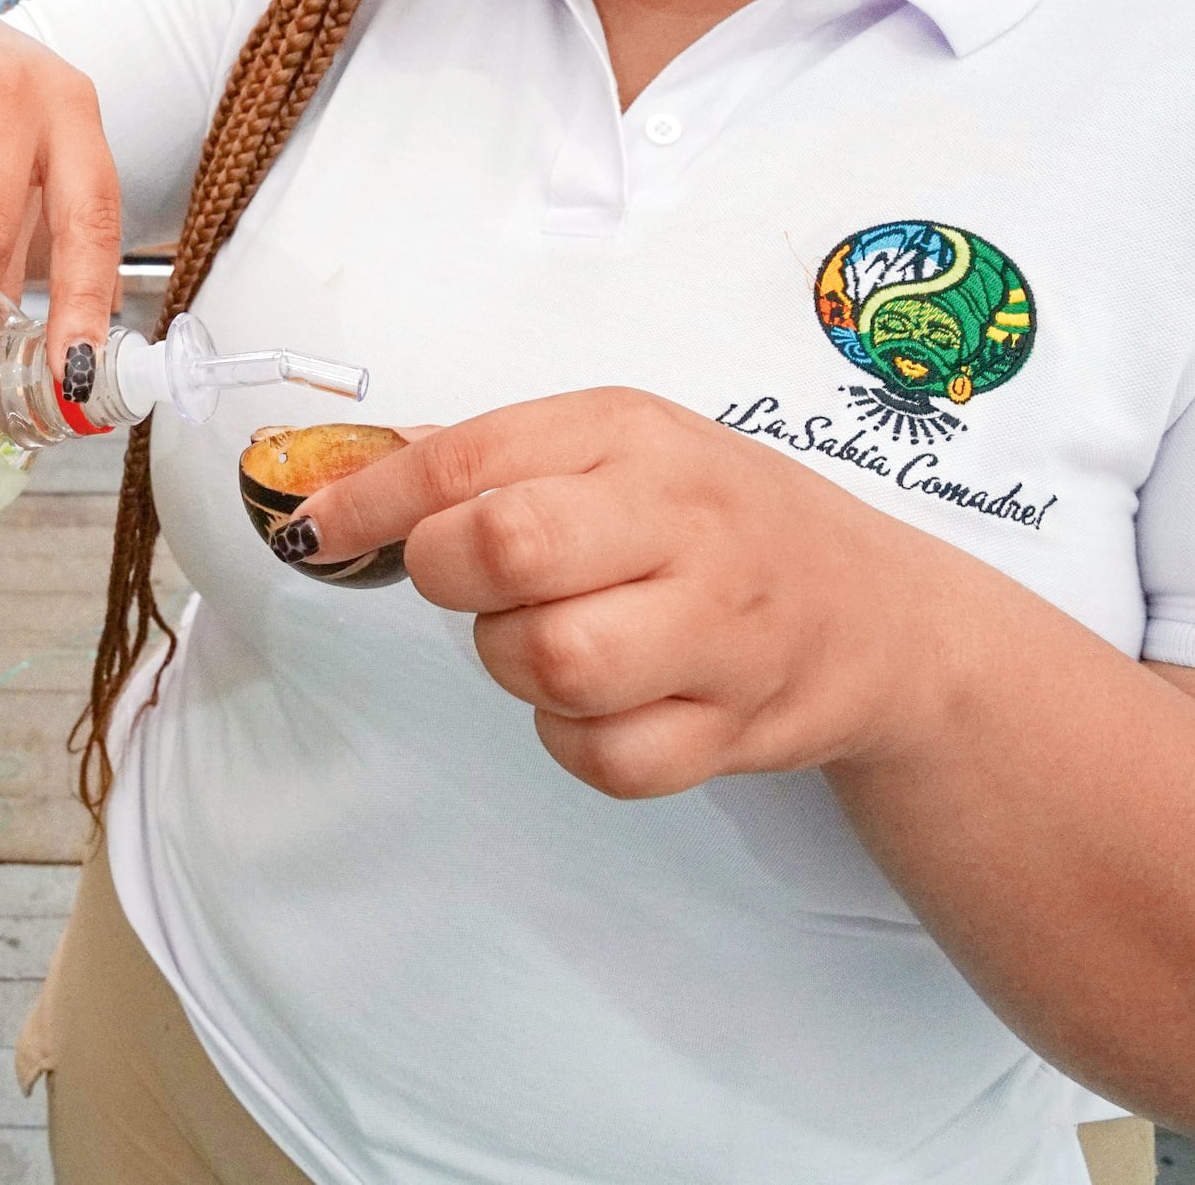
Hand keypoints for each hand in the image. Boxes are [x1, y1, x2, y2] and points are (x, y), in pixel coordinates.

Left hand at [292, 388, 994, 797]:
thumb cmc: (721, 521)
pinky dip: (575, 741)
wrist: (879, 614)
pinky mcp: (737, 727)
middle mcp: (682, 521)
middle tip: (470, 581)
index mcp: (633, 437)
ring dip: (516, 664)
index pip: (472, 457)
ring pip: (552, 662)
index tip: (316, 531)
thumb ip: (488, 460)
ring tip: (552, 637)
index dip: (371, 500)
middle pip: (510, 547)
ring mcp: (719, 628)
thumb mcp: (617, 448)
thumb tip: (343, 477)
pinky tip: (601, 703)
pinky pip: (605, 756)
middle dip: (453, 575)